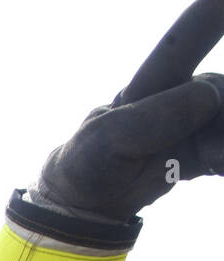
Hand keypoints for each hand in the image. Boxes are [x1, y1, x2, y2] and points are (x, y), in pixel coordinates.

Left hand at [36, 0, 223, 221]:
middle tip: (205, 153)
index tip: (221, 1)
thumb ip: (154, 117)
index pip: (184, 41)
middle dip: (218, 116)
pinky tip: (212, 166)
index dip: (208, 16)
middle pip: (220, 88)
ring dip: (221, 142)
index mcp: (152, 82)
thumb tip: (208, 95)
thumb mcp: (107, 139)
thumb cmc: (87, 162)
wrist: (88, 204)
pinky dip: (223, 157)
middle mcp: (180, 94)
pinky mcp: (204, 148)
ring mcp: (194, 121)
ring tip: (207, 162)